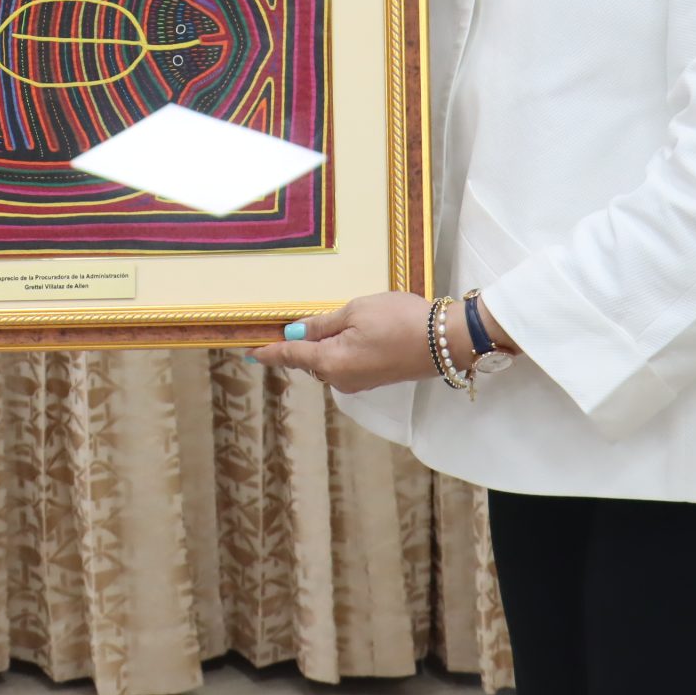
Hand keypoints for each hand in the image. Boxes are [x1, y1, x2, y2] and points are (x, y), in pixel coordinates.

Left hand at [252, 290, 434, 392]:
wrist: (445, 341)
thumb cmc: (399, 320)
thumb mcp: (356, 312)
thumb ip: (322, 324)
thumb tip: (295, 333)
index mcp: (330, 362)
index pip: (290, 356)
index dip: (269, 353)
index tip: (250, 353)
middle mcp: (340, 379)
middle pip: (309, 361)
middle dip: (301, 344)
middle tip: (294, 321)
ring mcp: (358, 382)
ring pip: (328, 363)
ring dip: (324, 345)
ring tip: (334, 320)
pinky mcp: (374, 379)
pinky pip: (345, 365)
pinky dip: (340, 350)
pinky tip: (350, 332)